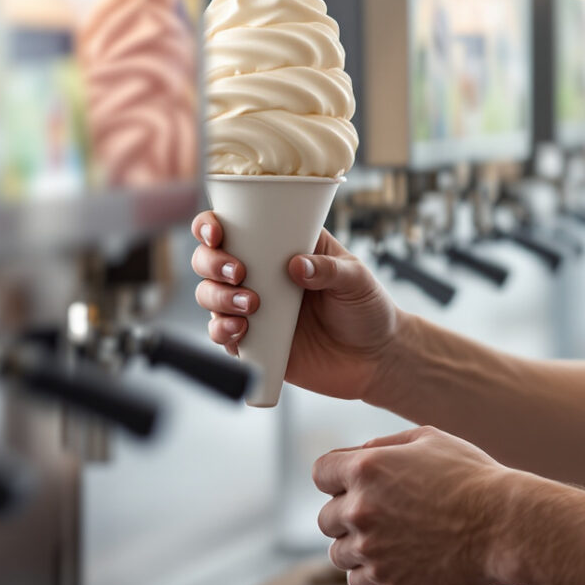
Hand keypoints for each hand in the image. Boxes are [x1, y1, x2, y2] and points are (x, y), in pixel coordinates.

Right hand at [191, 213, 400, 401]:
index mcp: (283, 246)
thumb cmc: (368, 309)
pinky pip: (222, 335)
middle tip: (238, 273)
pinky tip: (241, 331)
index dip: (212, 226)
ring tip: (250, 305)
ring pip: (210, 296)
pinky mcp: (255, 342)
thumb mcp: (356, 280)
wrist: (375, 359)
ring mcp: (254, 308)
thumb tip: (297, 265)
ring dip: (218, 297)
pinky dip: (222, 331)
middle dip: (211, 263)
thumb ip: (329, 269)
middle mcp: (261, 274)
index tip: (218, 234)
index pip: (235, 226)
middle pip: (209, 260)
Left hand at [313, 426, 517, 584]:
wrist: (508, 526)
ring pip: (344, 565)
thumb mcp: (430, 440)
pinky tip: (407, 579)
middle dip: (350, 522)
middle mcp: (361, 513)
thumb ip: (383, 445)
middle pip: (327, 523)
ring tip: (405, 552)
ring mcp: (374, 557)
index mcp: (365, 471)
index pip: (321, 474)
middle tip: (389, 523)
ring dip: (366, 559)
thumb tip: (355, 456)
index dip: (339, 480)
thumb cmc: (474, 479)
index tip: (360, 489)